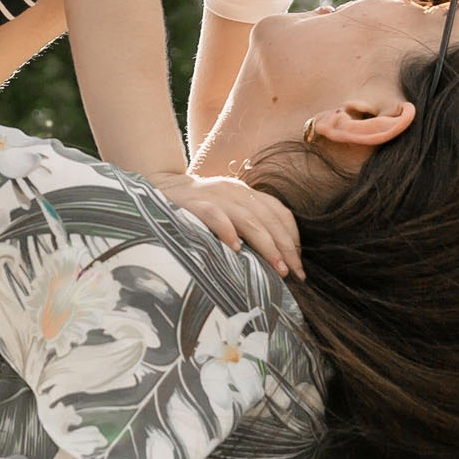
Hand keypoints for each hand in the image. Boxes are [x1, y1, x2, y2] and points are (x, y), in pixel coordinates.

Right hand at [147, 171, 302, 279]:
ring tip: (277, 269)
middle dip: (285, 248)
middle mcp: (234, 191)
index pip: (279, 211)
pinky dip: (227, 232)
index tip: (298, 263)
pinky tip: (236, 250)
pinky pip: (215, 216)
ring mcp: (214, 195)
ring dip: (266, 245)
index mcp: (245, 193)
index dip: (292, 237)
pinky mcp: (193, 203)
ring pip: (249, 220)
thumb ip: (247, 224)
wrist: (160, 185)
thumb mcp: (227, 209)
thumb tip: (274, 257)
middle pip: (269, 219)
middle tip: (294, 273)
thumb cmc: (197, 208)